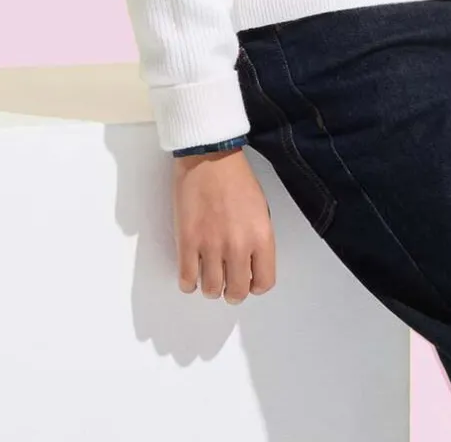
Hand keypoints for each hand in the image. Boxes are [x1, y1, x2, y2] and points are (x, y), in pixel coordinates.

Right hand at [172, 147, 275, 302]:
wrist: (210, 157)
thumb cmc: (237, 179)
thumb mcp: (260, 210)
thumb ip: (257, 240)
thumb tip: (249, 264)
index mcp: (261, 236)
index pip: (264, 282)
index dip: (255, 285)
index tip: (248, 280)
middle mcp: (238, 246)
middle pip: (236, 292)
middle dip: (232, 292)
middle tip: (226, 283)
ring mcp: (211, 245)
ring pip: (211, 290)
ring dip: (210, 287)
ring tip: (208, 275)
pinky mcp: (187, 241)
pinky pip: (187, 279)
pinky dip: (189, 283)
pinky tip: (191, 273)